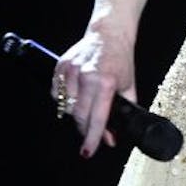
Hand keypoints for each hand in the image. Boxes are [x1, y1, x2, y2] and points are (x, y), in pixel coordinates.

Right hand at [52, 28, 137, 157]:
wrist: (109, 33)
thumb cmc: (121, 59)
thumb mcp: (128, 84)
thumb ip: (123, 110)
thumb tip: (113, 136)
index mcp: (107, 82)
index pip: (97, 118)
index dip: (93, 138)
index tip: (88, 152)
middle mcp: (88, 77)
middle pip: (79, 116)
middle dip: (84, 130)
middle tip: (90, 135)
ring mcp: (71, 71)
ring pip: (66, 107)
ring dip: (75, 115)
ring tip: (85, 113)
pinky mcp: (60, 67)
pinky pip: (56, 94)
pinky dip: (63, 101)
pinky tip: (74, 97)